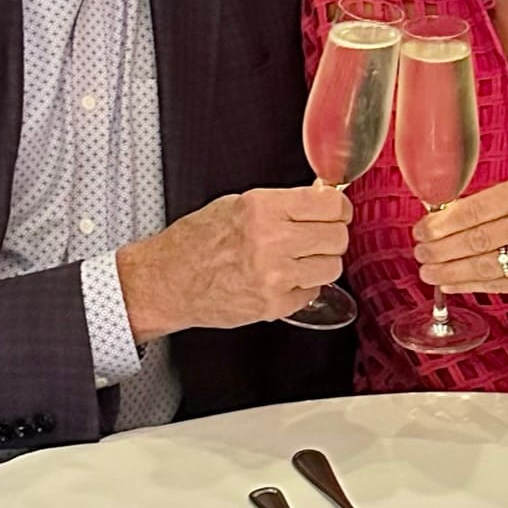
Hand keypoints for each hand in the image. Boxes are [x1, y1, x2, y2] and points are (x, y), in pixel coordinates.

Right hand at [118, 186, 351, 339]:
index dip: (338, 209)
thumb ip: (281, 204)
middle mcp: (271, 241)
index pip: (330, 206)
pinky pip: (312, 292)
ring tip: (298, 260)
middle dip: (331, 235)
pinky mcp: (273, 305)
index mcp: (262, 208)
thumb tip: (320, 202)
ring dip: (320, 263)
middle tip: (317, 236)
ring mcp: (273, 277)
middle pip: (337, 237)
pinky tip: (280, 279)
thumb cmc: (197, 241)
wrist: (168, 281)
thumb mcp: (237, 205)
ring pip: (332, 267)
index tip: (335, 212)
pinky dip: (302, 286)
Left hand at [413, 179, 507, 306]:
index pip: (476, 209)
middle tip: (420, 251)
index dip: (442, 222)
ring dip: (448, 270)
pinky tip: (449, 282)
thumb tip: (439, 219)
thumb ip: (486, 208)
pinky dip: (466, 284)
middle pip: (476, 239)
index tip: (421, 229)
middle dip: (440, 248)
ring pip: (483, 265)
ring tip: (428, 270)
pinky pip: (495, 285)